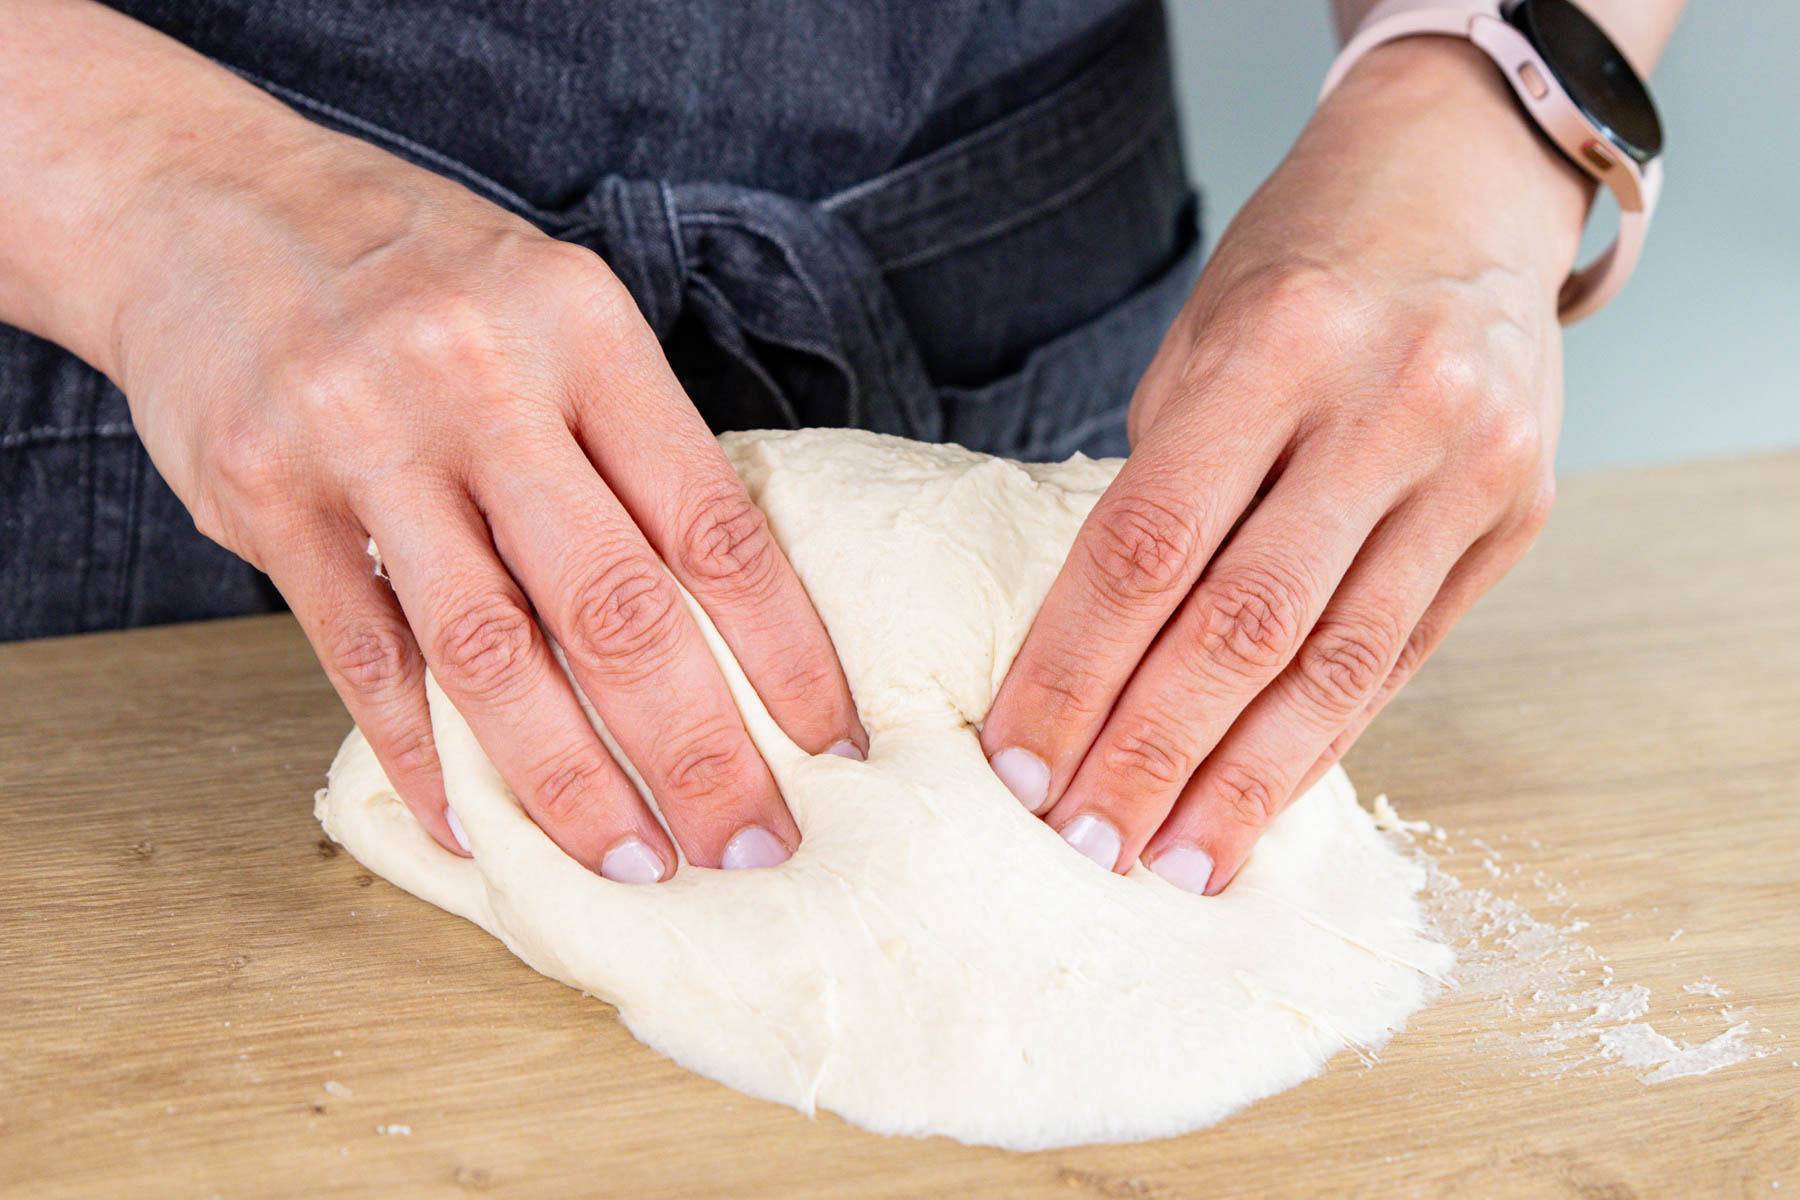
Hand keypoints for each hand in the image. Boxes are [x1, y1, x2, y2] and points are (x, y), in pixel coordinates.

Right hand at [80, 73, 864, 877]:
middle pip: (616, 606)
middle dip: (698, 750)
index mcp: (584, 330)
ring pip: (491, 652)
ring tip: (634, 863)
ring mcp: (365, 441)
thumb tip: (715, 603)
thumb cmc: (413, 266)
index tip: (833, 744)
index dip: (786, 651)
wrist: (200, 196)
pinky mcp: (268, 499)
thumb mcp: (549, 305)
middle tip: (752, 846)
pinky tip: (471, 829)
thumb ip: (620, 438)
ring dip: (572, 780)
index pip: (714, 523)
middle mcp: (484, 382)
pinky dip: (423, 758)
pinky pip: (362, 658)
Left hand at [980, 38, 1591, 892]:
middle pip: (1242, 622)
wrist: (1461, 193)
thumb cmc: (1300, 272)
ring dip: (1245, 782)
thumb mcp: (1205, 342)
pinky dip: (1325, 739)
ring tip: (1175, 865)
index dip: (1073, 668)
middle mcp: (1385, 406)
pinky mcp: (1519, 516)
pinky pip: (1403, 655)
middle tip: (1083, 846)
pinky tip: (1262, 801)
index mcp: (1275, 346)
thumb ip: (1166, 486)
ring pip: (1339, 663)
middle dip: (1151, 750)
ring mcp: (1469, 466)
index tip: (1018, 764)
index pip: (1147, 543)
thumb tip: (1093, 658)